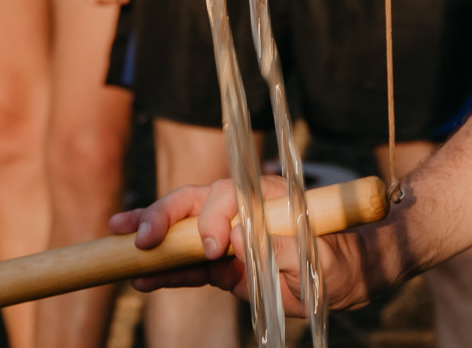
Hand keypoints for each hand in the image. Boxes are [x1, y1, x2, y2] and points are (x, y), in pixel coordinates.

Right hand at [114, 179, 401, 312]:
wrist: (356, 275)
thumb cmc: (345, 263)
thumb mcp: (323, 259)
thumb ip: (283, 248)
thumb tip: (240, 240)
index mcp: (269, 201)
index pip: (229, 197)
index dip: (214, 219)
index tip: (214, 250)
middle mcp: (245, 211)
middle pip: (196, 201)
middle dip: (165, 216)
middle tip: (138, 238)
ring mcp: (231, 235)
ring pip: (183, 228)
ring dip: (150, 232)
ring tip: (115, 236)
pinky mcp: (224, 263)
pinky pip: (188, 263)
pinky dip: (163, 267)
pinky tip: (135, 271)